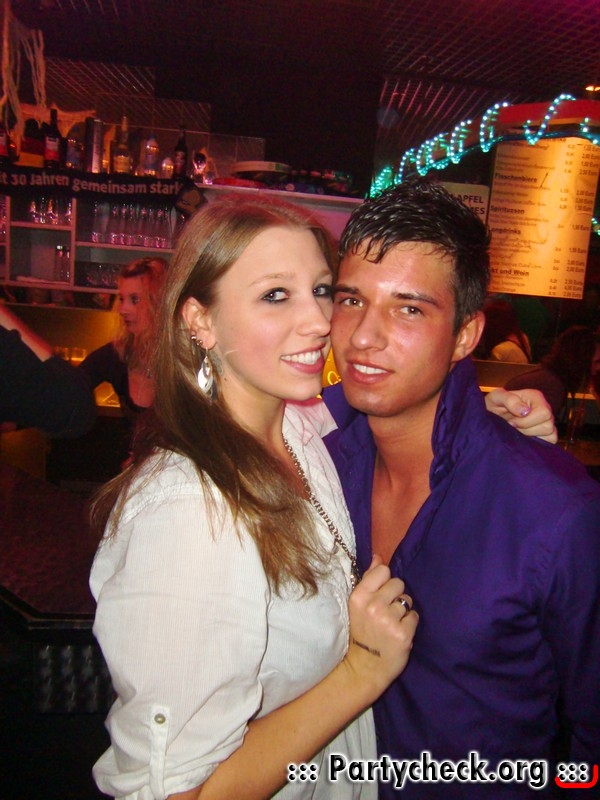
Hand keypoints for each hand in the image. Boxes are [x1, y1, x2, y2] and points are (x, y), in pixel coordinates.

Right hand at [343, 556, 417, 701]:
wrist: (364, 668)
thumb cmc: (361, 632)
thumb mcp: (358, 605)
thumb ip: (368, 579)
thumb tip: (378, 557)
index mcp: (359, 597)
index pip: (383, 570)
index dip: (385, 582)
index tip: (380, 594)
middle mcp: (373, 606)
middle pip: (398, 583)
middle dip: (395, 596)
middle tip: (387, 611)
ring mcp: (389, 620)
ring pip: (408, 600)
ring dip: (403, 610)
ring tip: (392, 623)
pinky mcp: (403, 634)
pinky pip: (414, 616)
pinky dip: (410, 624)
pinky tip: (399, 632)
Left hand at [485, 387, 556, 443]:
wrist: (491, 415)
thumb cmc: (495, 404)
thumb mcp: (497, 397)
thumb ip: (509, 400)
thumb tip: (525, 411)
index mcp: (536, 397)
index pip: (544, 413)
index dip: (526, 421)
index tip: (512, 421)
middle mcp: (544, 408)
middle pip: (548, 426)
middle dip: (527, 429)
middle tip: (513, 426)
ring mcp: (547, 421)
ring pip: (550, 435)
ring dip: (530, 436)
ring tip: (518, 431)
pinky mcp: (546, 434)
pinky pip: (550, 441)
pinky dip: (537, 443)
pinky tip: (524, 437)